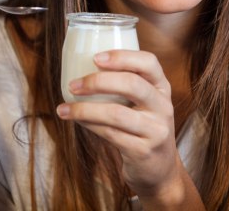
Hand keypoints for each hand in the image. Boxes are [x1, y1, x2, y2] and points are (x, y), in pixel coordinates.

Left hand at [56, 50, 186, 202]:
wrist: (160, 170)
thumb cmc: (143, 128)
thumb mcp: (145, 103)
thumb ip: (125, 86)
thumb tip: (80, 68)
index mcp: (162, 87)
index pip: (149, 62)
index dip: (122, 56)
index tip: (95, 57)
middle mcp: (163, 106)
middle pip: (132, 84)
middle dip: (98, 82)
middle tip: (73, 85)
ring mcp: (155, 130)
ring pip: (116, 113)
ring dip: (85, 109)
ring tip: (65, 108)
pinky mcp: (143, 151)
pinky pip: (110, 134)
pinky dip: (89, 125)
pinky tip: (76, 120)